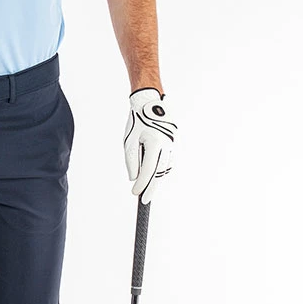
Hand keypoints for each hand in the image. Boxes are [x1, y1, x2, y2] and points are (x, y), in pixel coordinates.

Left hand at [123, 88, 176, 203]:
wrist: (150, 103)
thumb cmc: (137, 121)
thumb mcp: (129, 142)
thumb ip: (131, 161)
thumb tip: (134, 178)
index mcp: (156, 143)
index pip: (148, 170)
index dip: (142, 184)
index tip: (135, 194)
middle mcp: (167, 145)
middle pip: (160, 173)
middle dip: (151, 188)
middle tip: (144, 200)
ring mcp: (172, 144)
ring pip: (165, 168)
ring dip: (156, 179)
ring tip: (146, 188)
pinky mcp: (173, 143)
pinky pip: (168, 161)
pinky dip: (161, 170)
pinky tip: (153, 176)